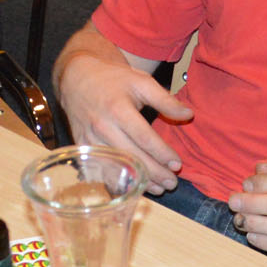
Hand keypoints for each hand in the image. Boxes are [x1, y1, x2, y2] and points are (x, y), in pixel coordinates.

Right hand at [53, 49, 190, 191]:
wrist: (77, 77)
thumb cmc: (114, 80)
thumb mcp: (141, 82)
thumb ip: (165, 100)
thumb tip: (189, 114)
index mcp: (118, 109)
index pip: (144, 138)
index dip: (162, 154)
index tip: (177, 164)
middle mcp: (102, 126)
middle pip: (132, 157)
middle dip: (155, 173)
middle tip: (172, 183)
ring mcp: (90, 139)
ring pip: (117, 167)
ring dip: (139, 181)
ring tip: (159, 188)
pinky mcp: (82, 147)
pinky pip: (101, 169)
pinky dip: (119, 181)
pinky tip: (134, 186)